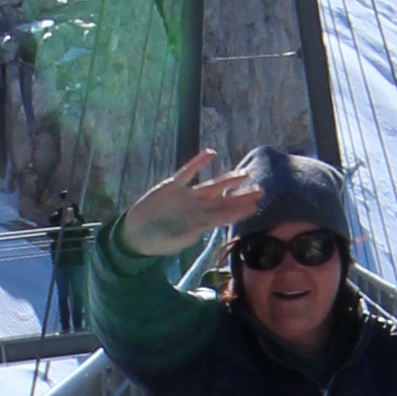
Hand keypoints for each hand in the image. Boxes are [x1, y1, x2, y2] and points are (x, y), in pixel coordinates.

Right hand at [117, 150, 264, 259]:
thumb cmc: (154, 242)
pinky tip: (210, 153)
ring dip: (227, 180)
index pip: (223, 216)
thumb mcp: (169, 242)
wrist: (135, 233)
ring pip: (211, 186)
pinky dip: (198, 162)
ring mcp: (185, 196)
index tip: (255, 206)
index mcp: (198, 223)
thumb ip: (184, 237)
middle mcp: (196, 208)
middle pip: (223, 200)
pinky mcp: (171, 186)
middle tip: (261, 191)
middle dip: (241, 196)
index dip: (239, 210)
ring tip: (244, 173)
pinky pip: (187, 172)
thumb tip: (200, 232)